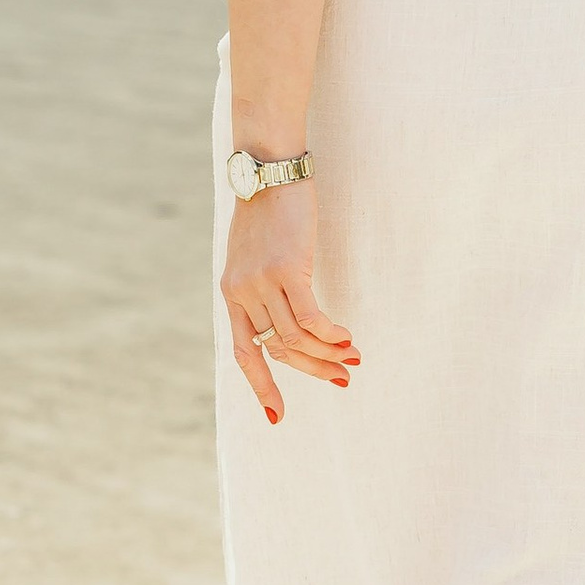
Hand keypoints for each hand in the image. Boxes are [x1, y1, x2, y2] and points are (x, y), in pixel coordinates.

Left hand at [222, 179, 357, 425]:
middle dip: (311, 371)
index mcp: (231, 293)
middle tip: (341, 379)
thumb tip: (288, 315)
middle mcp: (241, 293)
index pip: (243, 353)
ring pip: (295, 338)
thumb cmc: (269, 208)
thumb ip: (263, 285)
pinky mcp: (286, 270)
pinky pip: (309, 317)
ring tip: (352, 357)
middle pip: (277, 350)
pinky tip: (346, 337)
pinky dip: (330, 333)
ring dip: (327, 353)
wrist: (268, 168)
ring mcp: (262, 283)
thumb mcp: (255, 253)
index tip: (276, 416)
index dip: (261, 386)